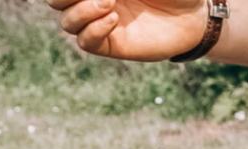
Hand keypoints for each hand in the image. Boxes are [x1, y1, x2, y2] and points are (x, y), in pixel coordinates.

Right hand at [48, 0, 208, 60]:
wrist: (194, 15)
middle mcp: (92, 0)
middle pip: (54, 1)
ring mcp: (100, 23)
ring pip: (66, 22)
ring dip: (81, 10)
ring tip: (110, 1)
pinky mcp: (112, 45)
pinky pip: (86, 42)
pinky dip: (92, 30)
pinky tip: (113, 19)